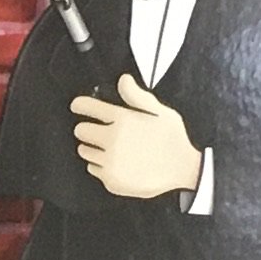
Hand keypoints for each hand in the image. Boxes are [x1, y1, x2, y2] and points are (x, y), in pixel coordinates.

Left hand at [69, 73, 202, 200]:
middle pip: (80, 130)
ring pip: (84, 151)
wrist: (183, 169)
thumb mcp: (160, 110)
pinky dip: (100, 165)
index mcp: (122, 120)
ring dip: (92, 148)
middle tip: (101, 131)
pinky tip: (116, 162)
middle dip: (87, 128)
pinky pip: (92, 169)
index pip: (87, 107)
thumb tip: (122, 80)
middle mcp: (113, 140)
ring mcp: (111, 162)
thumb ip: (136, 95)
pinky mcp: (111, 180)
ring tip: (111, 148)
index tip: (78, 106)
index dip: (80, 104)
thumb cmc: (172, 139)